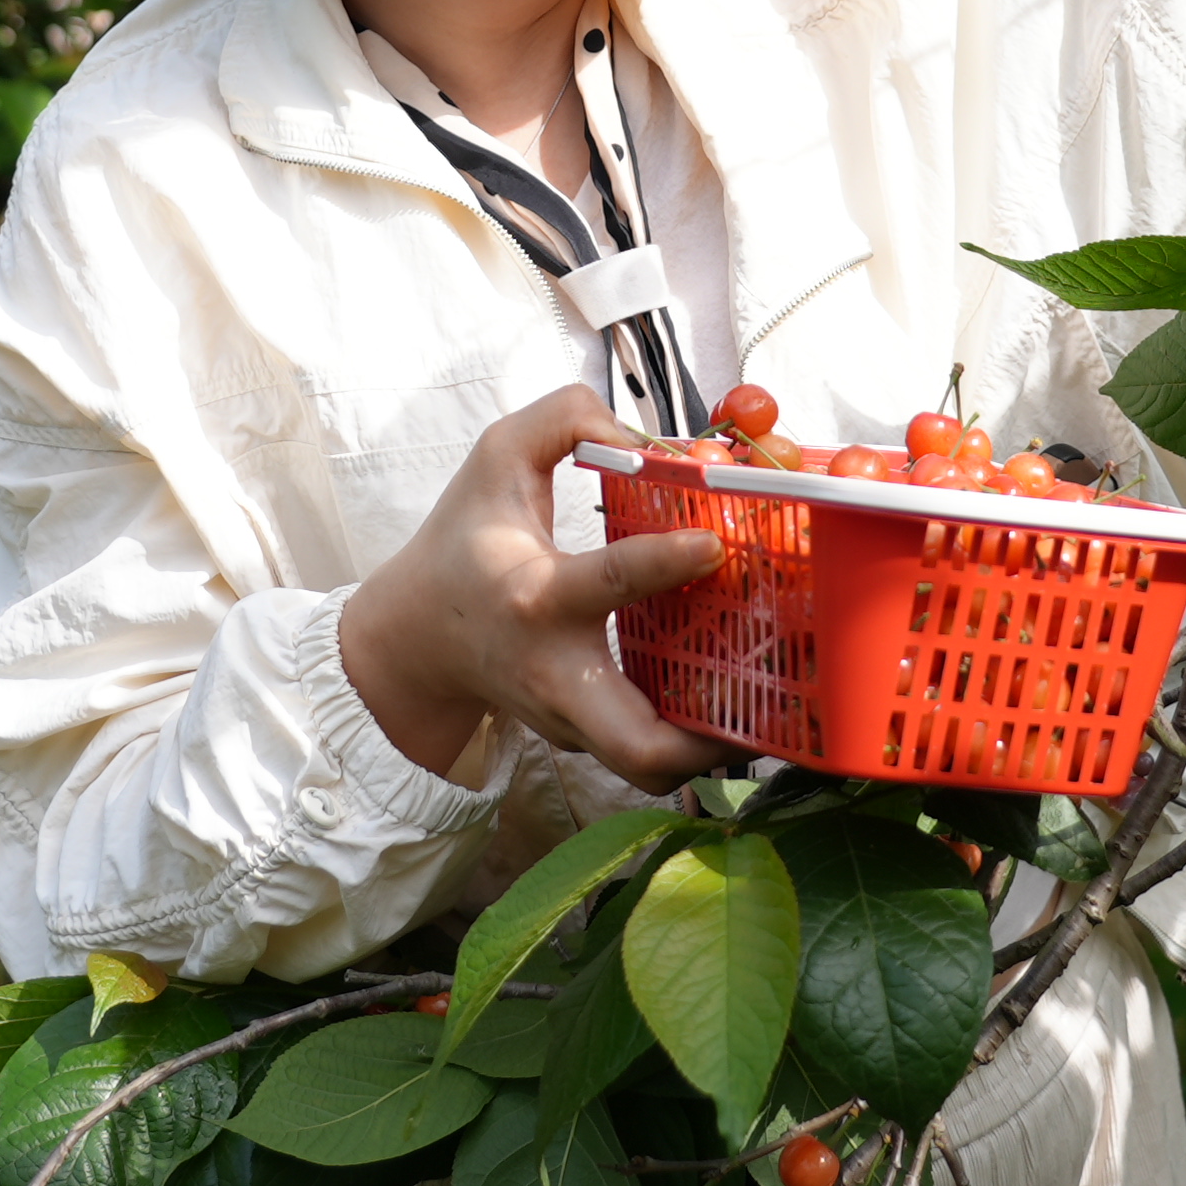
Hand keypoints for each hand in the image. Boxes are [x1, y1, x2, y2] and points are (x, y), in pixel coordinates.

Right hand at [336, 386, 745, 790]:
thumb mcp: (496, 458)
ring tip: (767, 705)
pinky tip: (729, 699)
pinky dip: (689, 736)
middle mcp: (558, 673)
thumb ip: (564, 418)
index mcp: (539, 597)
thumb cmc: (464, 542)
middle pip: (637, 748)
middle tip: (766, 696)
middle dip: (704, 741)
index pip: (609, 583)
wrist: (417, 638)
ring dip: (711, 747)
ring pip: (647, 767)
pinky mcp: (582, 740)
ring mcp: (571, 721)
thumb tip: (644, 436)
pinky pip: (643, 752)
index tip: (716, 544)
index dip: (665, 562)